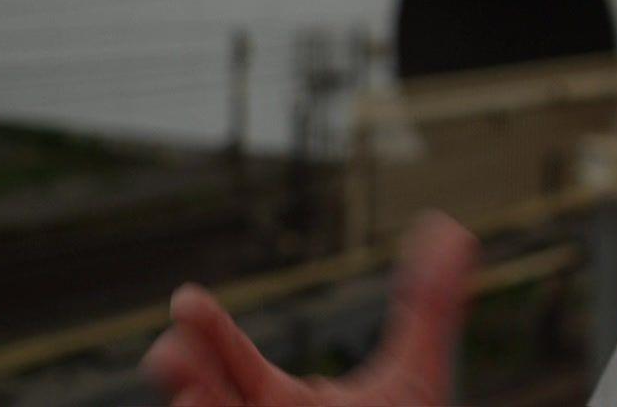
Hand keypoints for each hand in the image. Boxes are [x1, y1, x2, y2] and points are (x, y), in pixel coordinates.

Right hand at [142, 211, 477, 405]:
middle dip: (190, 381)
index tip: (186, 300)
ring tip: (191, 399)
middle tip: (167, 353)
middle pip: (214, 406)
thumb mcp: (417, 369)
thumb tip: (449, 228)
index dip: (210, 334)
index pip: (234, 362)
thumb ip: (431, 302)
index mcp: (280, 401)